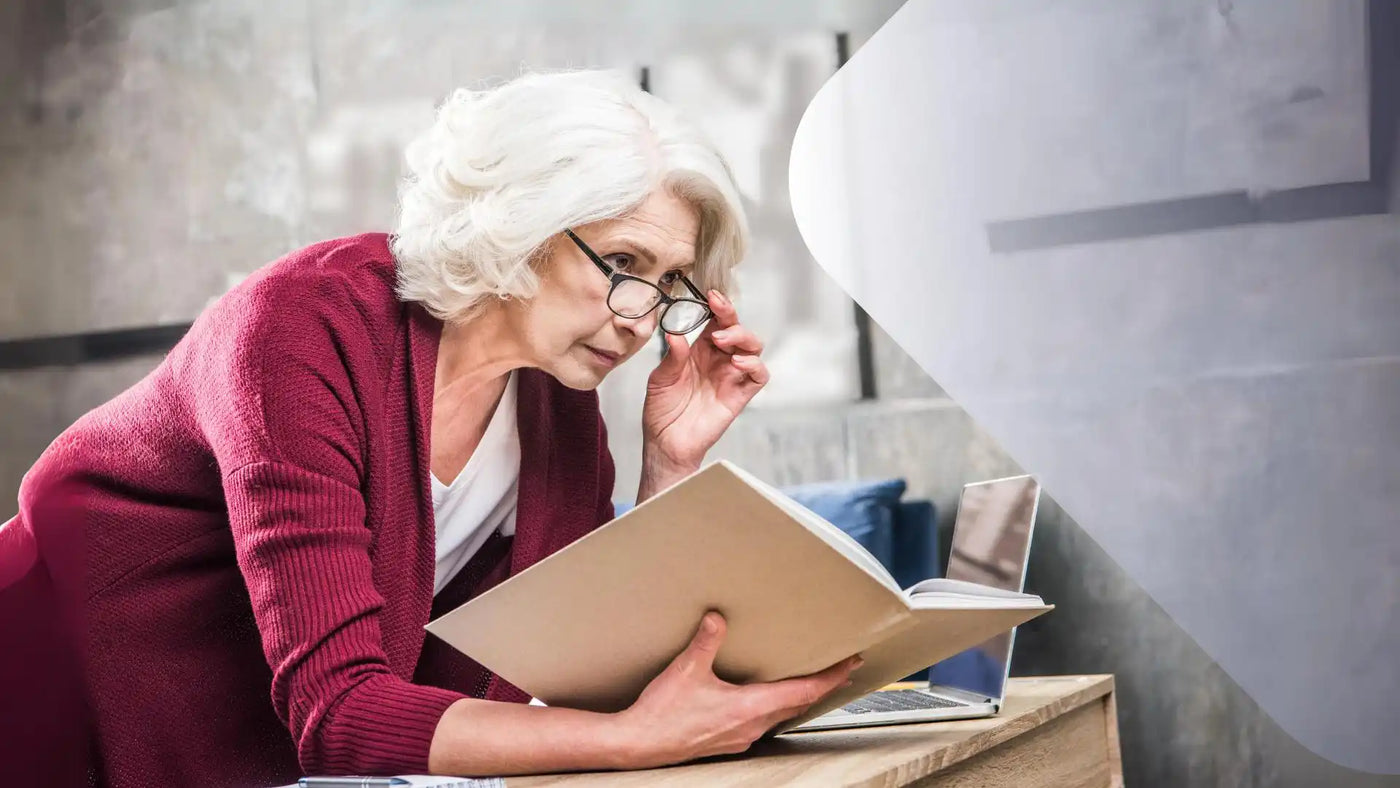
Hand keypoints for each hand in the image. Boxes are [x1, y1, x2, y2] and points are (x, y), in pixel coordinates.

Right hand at [611, 612, 861, 767]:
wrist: (641, 744)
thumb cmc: (663, 713)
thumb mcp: (685, 669)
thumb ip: (706, 641)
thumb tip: (718, 617)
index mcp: (748, 707)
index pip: (803, 692)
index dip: (831, 677)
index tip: (850, 665)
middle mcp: (751, 725)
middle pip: (800, 705)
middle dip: (823, 686)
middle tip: (841, 669)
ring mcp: (741, 736)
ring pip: (783, 716)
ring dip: (800, 699)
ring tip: (812, 683)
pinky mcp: (729, 741)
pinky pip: (764, 724)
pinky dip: (777, 709)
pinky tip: (768, 702)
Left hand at [640, 291, 768, 484]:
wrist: (665, 443)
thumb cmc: (661, 411)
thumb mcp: (659, 379)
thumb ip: (672, 357)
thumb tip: (675, 333)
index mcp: (699, 350)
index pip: (714, 321)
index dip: (717, 307)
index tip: (711, 295)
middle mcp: (718, 360)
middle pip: (737, 330)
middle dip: (731, 318)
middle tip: (718, 318)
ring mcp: (731, 376)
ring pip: (753, 348)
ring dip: (742, 338)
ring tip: (722, 341)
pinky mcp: (740, 395)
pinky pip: (758, 376)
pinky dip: (755, 365)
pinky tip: (738, 363)